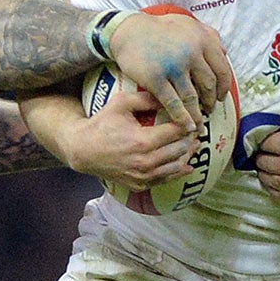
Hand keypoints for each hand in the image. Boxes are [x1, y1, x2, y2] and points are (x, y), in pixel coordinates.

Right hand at [62, 88, 197, 188]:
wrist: (83, 150)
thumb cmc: (102, 124)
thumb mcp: (121, 103)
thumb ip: (147, 98)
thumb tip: (170, 95)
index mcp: (142, 141)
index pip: (176, 132)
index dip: (189, 124)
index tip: (196, 118)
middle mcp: (145, 162)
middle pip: (180, 150)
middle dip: (191, 139)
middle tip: (196, 130)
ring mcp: (143, 176)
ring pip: (176, 167)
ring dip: (188, 155)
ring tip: (194, 145)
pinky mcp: (140, 185)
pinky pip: (166, 180)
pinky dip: (178, 171)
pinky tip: (186, 164)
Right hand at [107, 8, 235, 131]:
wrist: (128, 32)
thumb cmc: (158, 29)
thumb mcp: (187, 23)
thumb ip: (207, 35)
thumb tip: (225, 52)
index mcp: (202, 39)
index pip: (222, 69)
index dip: (223, 87)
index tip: (220, 97)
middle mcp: (191, 52)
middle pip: (208, 85)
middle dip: (210, 101)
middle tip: (209, 109)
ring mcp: (174, 66)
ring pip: (192, 97)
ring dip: (197, 113)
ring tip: (199, 123)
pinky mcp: (156, 79)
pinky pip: (173, 103)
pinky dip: (182, 117)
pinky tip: (186, 126)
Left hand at [255, 120, 279, 206]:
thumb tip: (278, 132)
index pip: (274, 144)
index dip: (264, 142)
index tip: (263, 142)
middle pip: (269, 164)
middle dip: (260, 159)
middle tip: (259, 156)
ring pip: (273, 182)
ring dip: (263, 174)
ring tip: (262, 169)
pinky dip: (272, 189)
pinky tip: (271, 183)